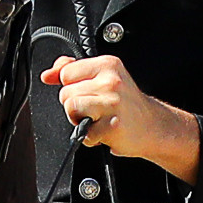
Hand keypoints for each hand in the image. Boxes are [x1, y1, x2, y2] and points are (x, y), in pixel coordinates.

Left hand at [43, 56, 200, 183]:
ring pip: (70, 108)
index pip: (65, 72)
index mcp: (107, 64)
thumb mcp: (102, 78)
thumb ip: (73, 71)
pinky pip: (83, 132)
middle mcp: (111, 81)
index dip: (70, 87)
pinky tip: (104, 132)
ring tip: (97, 120)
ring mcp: (112, 103)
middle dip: (75, 106)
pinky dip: (90, 138)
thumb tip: (48, 74)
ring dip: (79, 121)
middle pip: (65, 93)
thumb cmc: (126, 104)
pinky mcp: (112, 125)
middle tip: (96, 110)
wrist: (154, 127)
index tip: (86, 93)